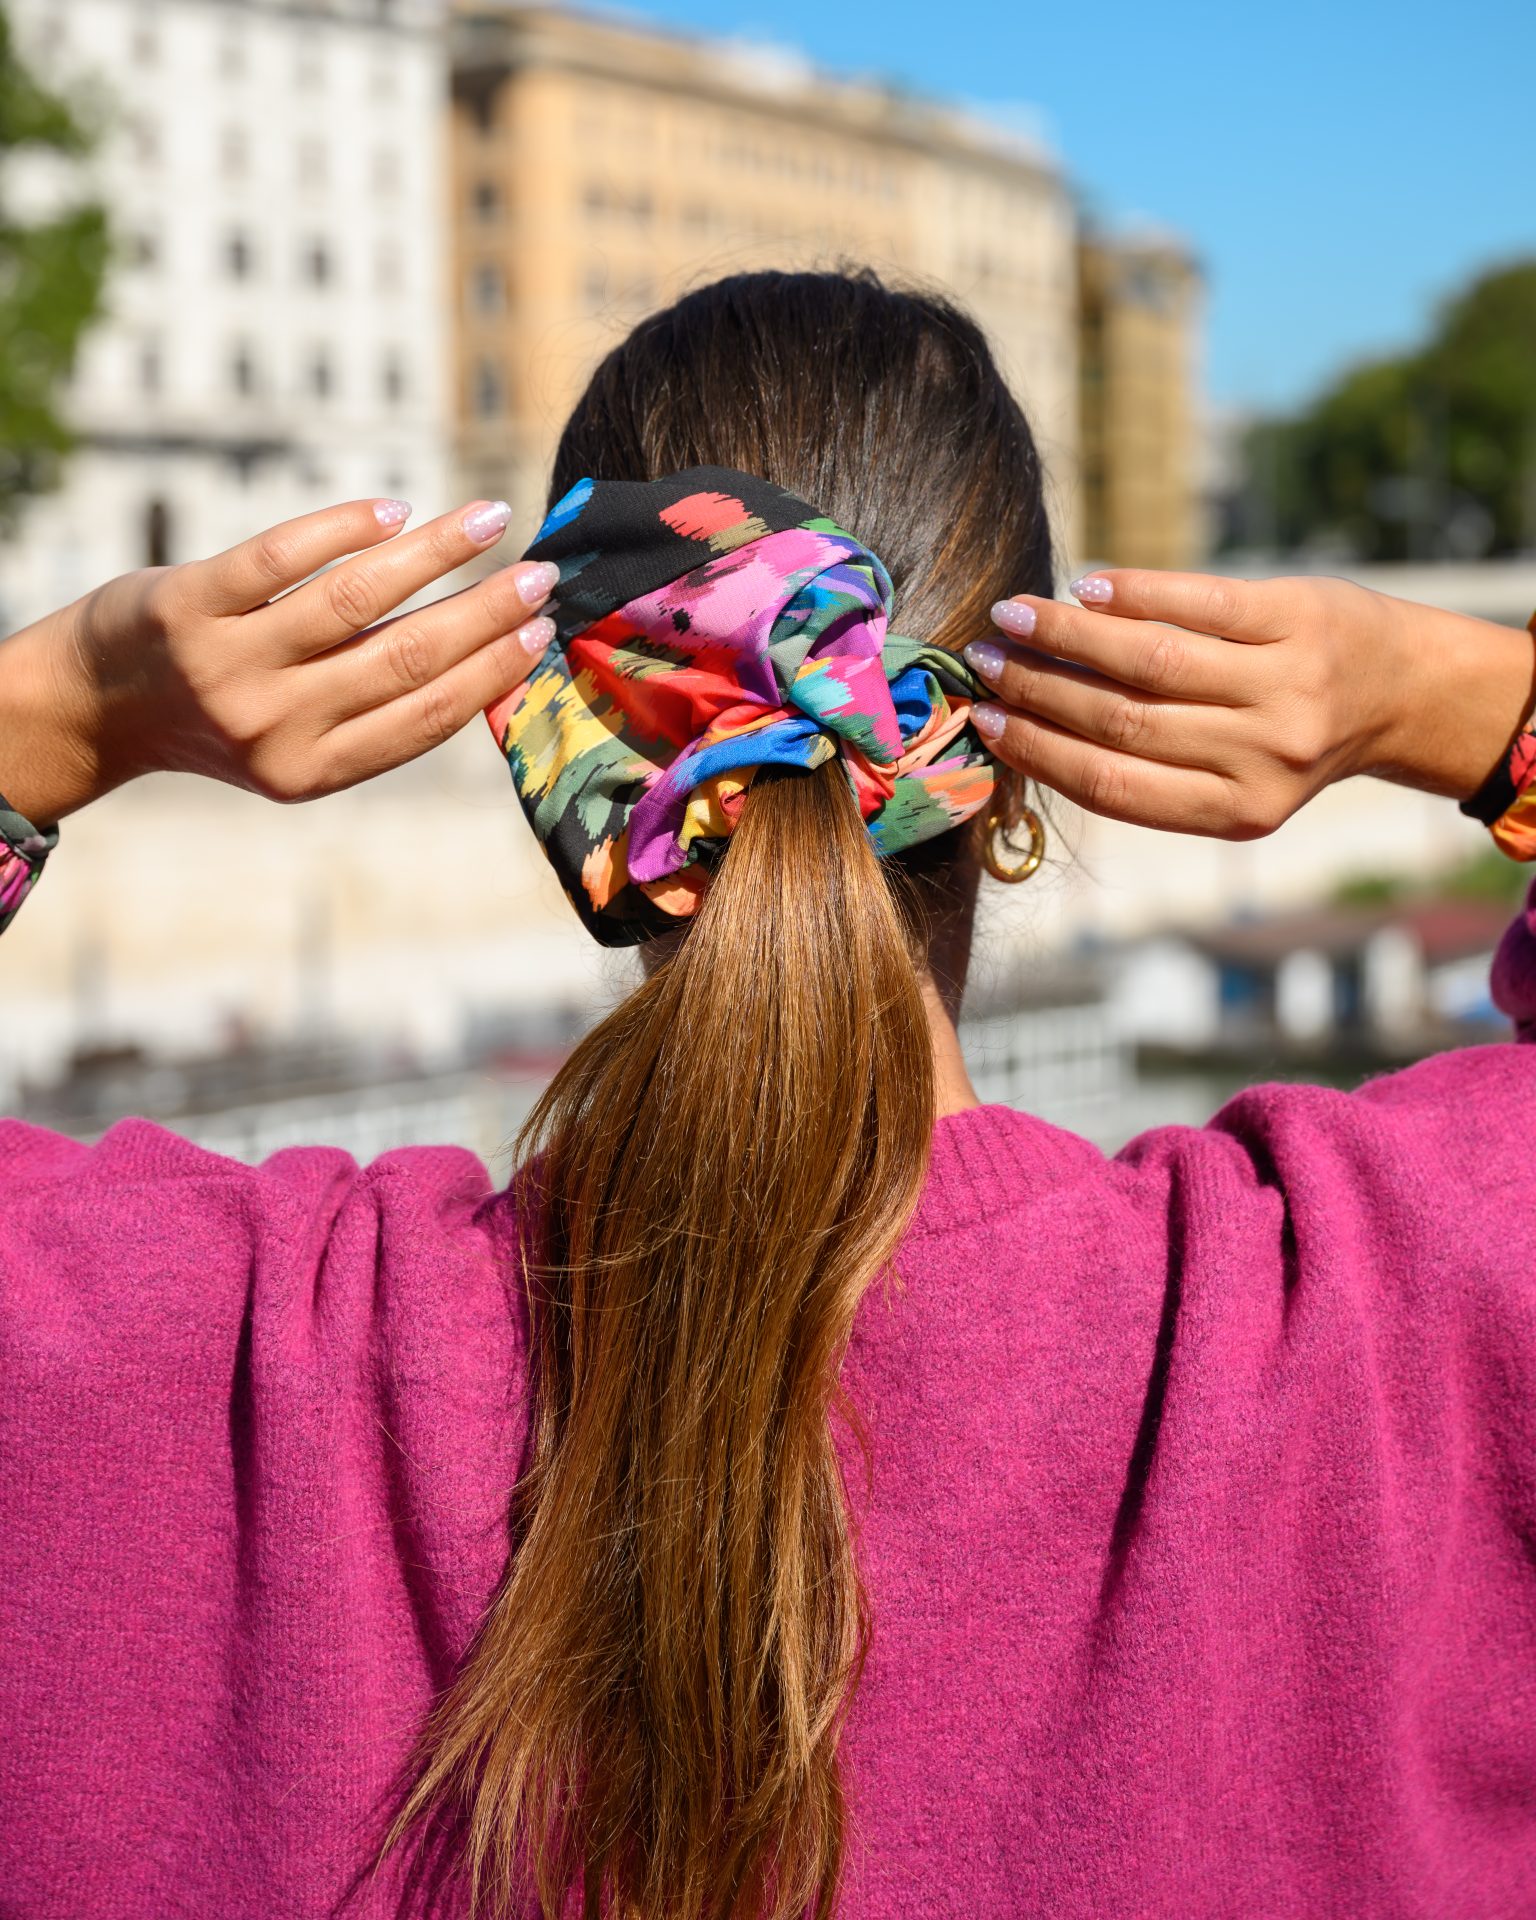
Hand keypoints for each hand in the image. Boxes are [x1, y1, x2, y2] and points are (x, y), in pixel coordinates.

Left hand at [0, 497, 557, 823]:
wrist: (95, 703)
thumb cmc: (218, 712)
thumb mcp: (293, 741)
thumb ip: (370, 712)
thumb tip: (484, 655)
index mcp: (311, 773)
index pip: (425, 717)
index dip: (493, 673)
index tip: (543, 631)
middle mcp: (272, 727)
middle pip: (405, 658)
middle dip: (485, 612)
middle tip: (539, 574)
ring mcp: (227, 665)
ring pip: (356, 600)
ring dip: (436, 553)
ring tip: (487, 520)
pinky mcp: (188, 605)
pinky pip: (281, 557)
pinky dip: (346, 528)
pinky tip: (395, 511)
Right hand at [964, 570, 1535, 838]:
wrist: (1403, 689)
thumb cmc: (1290, 735)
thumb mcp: (1234, 781)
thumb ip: (1150, 767)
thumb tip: (1027, 721)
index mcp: (1238, 813)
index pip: (1113, 785)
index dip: (1039, 753)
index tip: (985, 720)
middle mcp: (1265, 756)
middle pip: (1122, 721)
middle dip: (1039, 688)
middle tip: (984, 660)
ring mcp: (1286, 685)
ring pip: (1150, 659)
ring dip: (1068, 636)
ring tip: (1016, 617)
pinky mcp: (1298, 616)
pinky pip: (1197, 602)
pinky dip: (1131, 593)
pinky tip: (1085, 589)